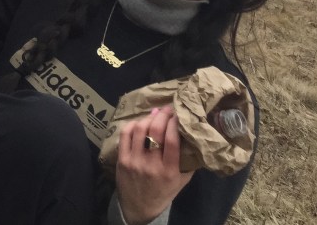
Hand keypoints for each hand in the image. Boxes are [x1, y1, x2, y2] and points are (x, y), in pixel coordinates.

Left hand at [115, 106, 194, 224]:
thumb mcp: (181, 181)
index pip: (172, 140)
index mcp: (169, 171)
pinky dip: (133, 124)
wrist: (138, 208)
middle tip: (167, 109)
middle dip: (162, 115)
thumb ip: (188, 162)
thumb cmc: (163, 193)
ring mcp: (134, 161)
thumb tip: (194, 138)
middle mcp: (151, 165)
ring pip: (139, 129)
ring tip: (155, 114)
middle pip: (155, 131)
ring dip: (148, 118)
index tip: (178, 114)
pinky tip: (140, 122)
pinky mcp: (121, 159)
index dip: (175, 122)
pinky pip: (125, 134)